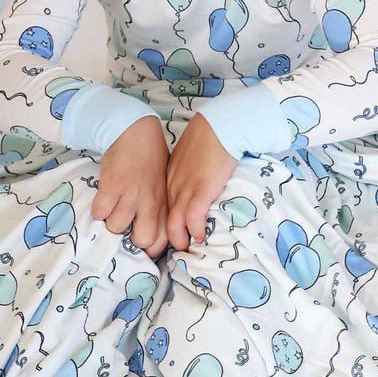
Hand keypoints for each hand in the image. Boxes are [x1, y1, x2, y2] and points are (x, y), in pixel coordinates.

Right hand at [92, 115, 169, 259]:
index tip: (142, 243)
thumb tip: (154, 231)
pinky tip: (103, 199)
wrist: (136, 131)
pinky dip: (97, 210)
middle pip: (143, 240)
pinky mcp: (112, 186)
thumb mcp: (164, 184)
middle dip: (131, 240)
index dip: (151, 248)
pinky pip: (99, 212)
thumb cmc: (151, 158)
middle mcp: (150, 202)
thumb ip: (160, 206)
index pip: (163, 239)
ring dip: (110, 221)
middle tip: (126, 228)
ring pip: (116, 227)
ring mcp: (130, 194)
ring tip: (113, 209)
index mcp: (164, 202)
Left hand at [166, 113, 237, 251]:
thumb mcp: (188, 159)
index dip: (161, 226)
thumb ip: (185, 174)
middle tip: (174, 250)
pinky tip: (201, 236)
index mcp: (168, 181)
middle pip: (160, 220)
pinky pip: (193, 218)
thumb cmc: (207, 140)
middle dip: (164, 239)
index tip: (167, 237)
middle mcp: (173, 188)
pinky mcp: (202, 190)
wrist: (218, 127)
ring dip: (179, 240)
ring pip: (173, 225)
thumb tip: (192, 186)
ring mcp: (186, 190)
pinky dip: (196, 231)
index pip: (159, 210)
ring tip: (187, 248)